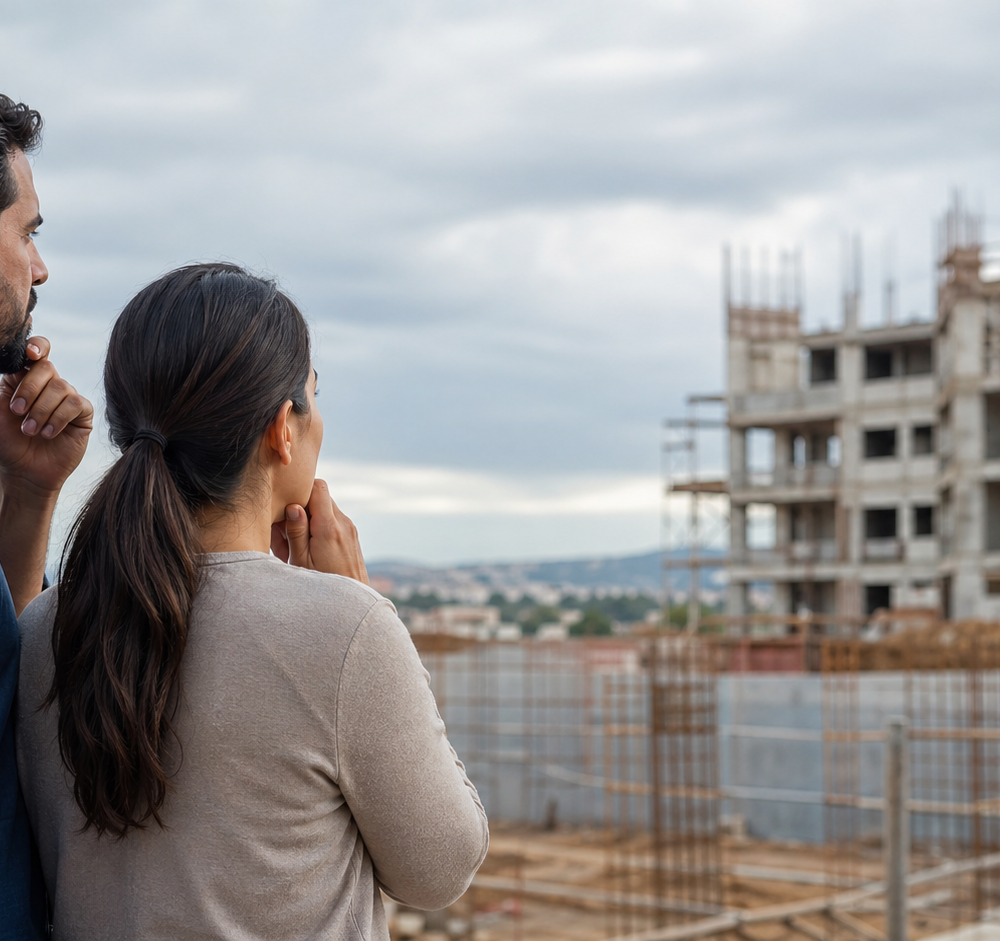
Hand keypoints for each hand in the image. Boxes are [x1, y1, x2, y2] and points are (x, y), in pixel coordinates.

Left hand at [0, 337, 92, 497]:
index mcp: (26, 378)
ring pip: (61, 388)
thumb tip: (4, 364)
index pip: (37, 351)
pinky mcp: (82, 415)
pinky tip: (48, 434)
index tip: (30, 355)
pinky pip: (75, 405)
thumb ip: (1, 386)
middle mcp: (49, 385)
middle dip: (30, 390)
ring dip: (41, 410)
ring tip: (30, 431)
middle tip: (17, 412)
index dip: (37, 347)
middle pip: (47, 368)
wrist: (23, 472)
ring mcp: (67, 399)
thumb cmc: (6, 443)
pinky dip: (58, 418)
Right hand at [270, 478, 368, 583]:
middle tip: (286, 529)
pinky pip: (333, 522)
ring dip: (309, 519)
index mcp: (329, 527)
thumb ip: (296, 532)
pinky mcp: (352, 536)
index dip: (301, 490)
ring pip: (325, 509)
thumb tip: (292, 506)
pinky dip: (319, 528)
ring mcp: (350, 529)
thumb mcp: (301, 561)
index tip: (286, 505)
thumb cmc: (322, 586)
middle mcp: (343, 523)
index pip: (317, 487)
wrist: (352, 604)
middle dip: (301, 507)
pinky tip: (309, 549)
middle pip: (320, 496)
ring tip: (296, 544)